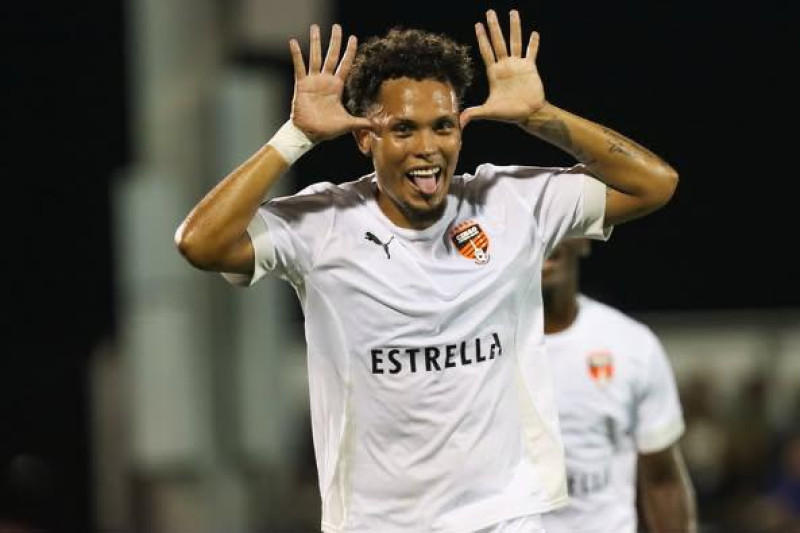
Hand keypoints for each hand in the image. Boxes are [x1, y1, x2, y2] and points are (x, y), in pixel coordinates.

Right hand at [289, 24, 372, 141]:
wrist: (309, 133)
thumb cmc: (327, 129)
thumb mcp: (348, 123)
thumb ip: (362, 122)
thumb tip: (377, 126)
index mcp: (336, 87)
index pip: (345, 65)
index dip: (349, 52)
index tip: (353, 38)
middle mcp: (325, 80)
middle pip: (332, 56)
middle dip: (335, 41)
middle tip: (337, 26)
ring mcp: (313, 81)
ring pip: (315, 57)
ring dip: (315, 42)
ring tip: (315, 27)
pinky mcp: (302, 85)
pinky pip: (299, 67)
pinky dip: (296, 54)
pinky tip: (293, 42)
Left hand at [460, 10, 544, 128]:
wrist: (528, 114)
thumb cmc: (509, 113)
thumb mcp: (489, 112)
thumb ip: (474, 114)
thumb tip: (458, 123)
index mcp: (494, 73)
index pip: (486, 51)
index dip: (482, 38)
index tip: (477, 25)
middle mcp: (505, 66)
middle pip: (498, 41)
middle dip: (494, 27)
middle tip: (489, 12)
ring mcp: (518, 65)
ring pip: (515, 42)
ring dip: (514, 27)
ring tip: (512, 12)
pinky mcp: (530, 68)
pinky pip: (531, 52)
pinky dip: (533, 43)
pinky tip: (534, 33)